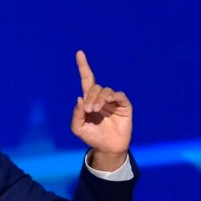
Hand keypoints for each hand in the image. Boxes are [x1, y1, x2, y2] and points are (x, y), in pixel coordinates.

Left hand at [71, 50, 132, 170]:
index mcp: (89, 100)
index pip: (87, 79)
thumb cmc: (92, 137)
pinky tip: (108, 102)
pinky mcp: (124, 106)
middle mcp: (102, 98)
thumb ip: (76, 114)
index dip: (83, 66)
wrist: (107, 148)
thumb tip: (79, 98)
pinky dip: (112, 96)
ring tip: (95, 111)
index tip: (79, 53)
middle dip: (90, 97)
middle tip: (89, 110)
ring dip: (98, 99)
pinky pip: (119, 95)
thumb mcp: (78, 128)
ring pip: (105, 90)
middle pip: (95, 87)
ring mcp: (113, 101)